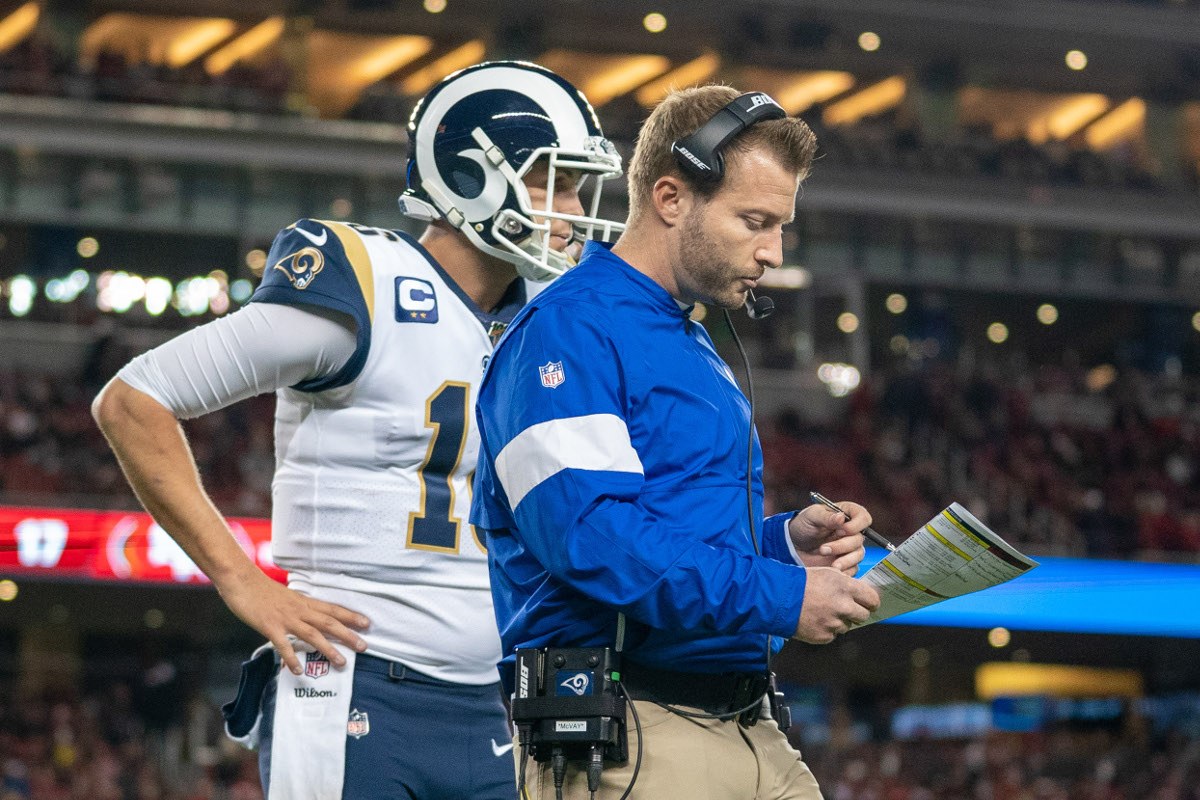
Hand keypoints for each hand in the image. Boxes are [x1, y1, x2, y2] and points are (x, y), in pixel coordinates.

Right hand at [217, 569, 369, 675]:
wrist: (241, 579)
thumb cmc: (261, 589)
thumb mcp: (285, 597)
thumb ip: (296, 608)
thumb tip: (305, 619)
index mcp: (304, 602)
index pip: (332, 609)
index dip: (350, 616)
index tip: (366, 623)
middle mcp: (299, 610)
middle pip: (329, 623)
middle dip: (348, 635)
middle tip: (364, 646)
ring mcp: (285, 619)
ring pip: (312, 634)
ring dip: (328, 649)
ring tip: (341, 662)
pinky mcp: (270, 626)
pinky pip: (283, 645)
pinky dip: (291, 657)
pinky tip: (298, 670)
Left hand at [788, 501, 871, 574]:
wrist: (793, 545)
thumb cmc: (803, 525)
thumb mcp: (811, 516)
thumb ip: (826, 517)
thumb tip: (841, 517)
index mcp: (846, 515)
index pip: (864, 517)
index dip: (857, 525)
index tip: (842, 530)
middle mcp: (851, 531)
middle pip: (859, 539)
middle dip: (842, 546)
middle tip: (823, 549)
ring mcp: (849, 548)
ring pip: (859, 555)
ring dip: (845, 560)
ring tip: (829, 563)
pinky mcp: (846, 562)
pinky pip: (853, 568)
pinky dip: (844, 570)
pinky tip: (831, 569)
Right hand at [792, 567, 880, 643]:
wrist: (778, 598)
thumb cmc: (800, 582)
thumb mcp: (827, 574)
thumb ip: (846, 584)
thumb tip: (861, 593)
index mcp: (846, 587)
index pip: (873, 599)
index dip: (872, 602)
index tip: (869, 604)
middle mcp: (843, 606)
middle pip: (863, 616)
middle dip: (856, 613)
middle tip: (845, 609)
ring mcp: (834, 623)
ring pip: (847, 626)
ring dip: (839, 621)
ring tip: (823, 612)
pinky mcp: (824, 636)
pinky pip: (833, 635)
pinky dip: (827, 630)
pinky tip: (815, 620)